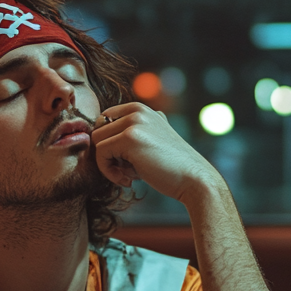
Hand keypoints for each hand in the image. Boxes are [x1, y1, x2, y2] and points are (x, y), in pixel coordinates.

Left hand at [91, 103, 222, 202]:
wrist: (194, 180)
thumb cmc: (170, 167)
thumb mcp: (150, 142)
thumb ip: (130, 134)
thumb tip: (97, 137)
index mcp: (140, 109)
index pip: (103, 122)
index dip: (107, 144)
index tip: (122, 162)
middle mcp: (137, 110)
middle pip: (98, 131)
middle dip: (107, 155)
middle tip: (126, 172)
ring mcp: (134, 122)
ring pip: (96, 141)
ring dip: (107, 164)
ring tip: (128, 176)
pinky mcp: (130, 137)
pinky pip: (101, 153)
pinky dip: (108, 171)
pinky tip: (129, 181)